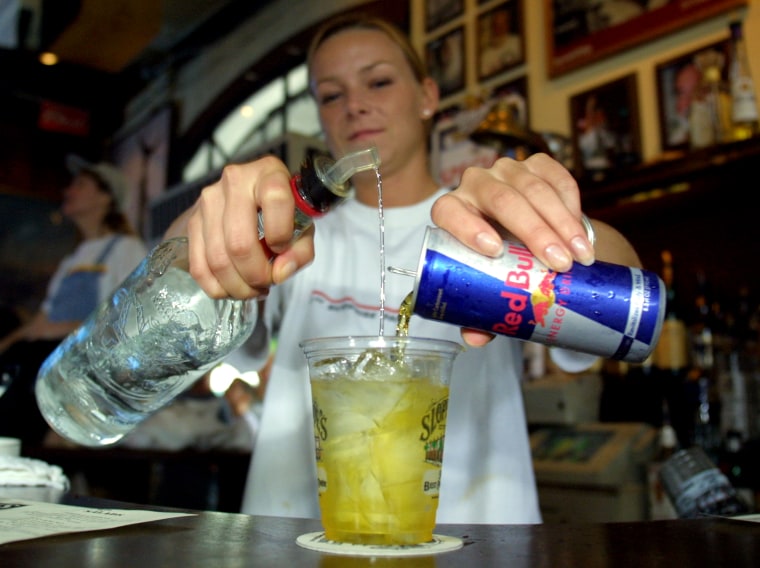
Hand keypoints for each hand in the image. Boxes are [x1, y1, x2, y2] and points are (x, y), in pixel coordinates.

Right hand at [173, 156, 316, 298]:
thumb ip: (300, 251)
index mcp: (269, 174)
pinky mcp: (192, 221)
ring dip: (238, 286)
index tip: (282, 249)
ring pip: (218, 259)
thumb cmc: (281, 213)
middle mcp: (235, 182)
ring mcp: (208, 201)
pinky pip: (199, 266)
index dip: (281, 234)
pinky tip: (233, 288)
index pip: (275, 199)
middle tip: (267, 282)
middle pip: (239, 243)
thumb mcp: (302, 226)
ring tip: (253, 288)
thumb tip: (279, 273)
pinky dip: (217, 287)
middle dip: (256, 274)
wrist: (250, 198)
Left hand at [430, 153, 596, 347]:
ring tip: (580, 257)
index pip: (448, 211)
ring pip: (533, 189)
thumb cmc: (498, 262)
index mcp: (451, 211)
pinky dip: (571, 205)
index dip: (468, 228)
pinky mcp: (536, 163)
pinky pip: (556, 177)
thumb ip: (479, 309)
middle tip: (559, 265)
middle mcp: (474, 184)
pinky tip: (582, 232)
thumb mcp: (487, 282)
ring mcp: (506, 170)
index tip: (495, 251)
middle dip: (534, 232)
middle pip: (501, 200)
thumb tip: (475, 339)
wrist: (527, 234)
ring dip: (561, 223)